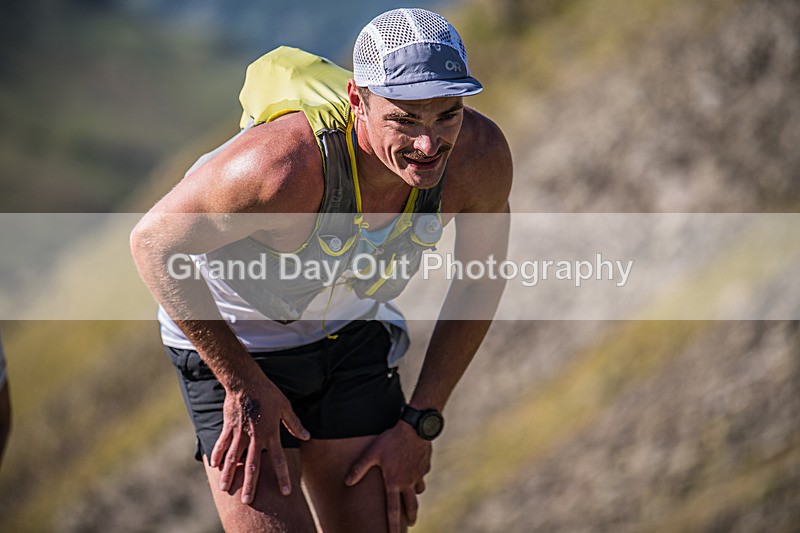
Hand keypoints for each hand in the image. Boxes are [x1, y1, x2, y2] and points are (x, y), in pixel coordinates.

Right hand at [210, 374, 309, 503]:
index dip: (283, 476)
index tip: (285, 492)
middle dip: (250, 485)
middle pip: (252, 465)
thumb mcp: (285, 408)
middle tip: (247, 501)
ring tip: (225, 489)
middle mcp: (255, 437)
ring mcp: (240, 434)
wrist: (245, 382)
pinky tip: (215, 466)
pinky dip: (218, 455)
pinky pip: (222, 444)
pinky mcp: (229, 427)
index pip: (278, 460)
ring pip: (234, 459)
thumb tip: (307, 436)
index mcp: (271, 434)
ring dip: (230, 475)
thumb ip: (294, 424)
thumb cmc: (268, 394)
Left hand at [345, 422, 431, 531]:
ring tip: (411, 496)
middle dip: (411, 517)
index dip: (393, 525)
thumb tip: (347, 483)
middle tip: (410, 525)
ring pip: (418, 490)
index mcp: (394, 482)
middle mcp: (408, 482)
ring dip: (415, 495)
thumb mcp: (372, 452)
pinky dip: (419, 475)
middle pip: (411, 506)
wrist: (415, 427)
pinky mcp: (426, 465)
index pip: (393, 510)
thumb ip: (359, 468)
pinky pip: (422, 474)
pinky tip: (415, 468)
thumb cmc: (391, 439)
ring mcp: (419, 474)